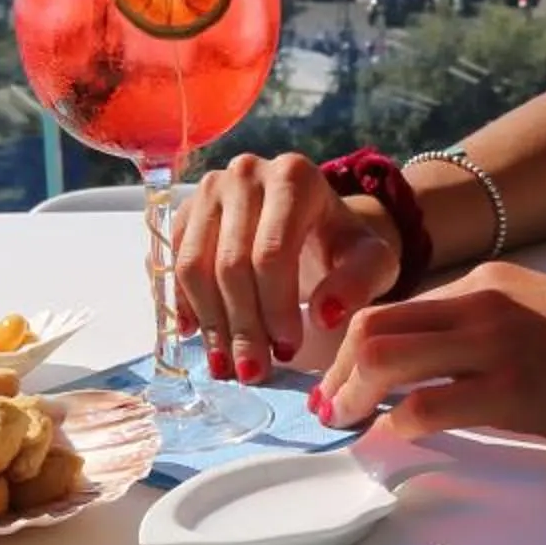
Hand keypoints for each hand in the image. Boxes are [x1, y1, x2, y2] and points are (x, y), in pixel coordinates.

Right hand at [172, 152, 399, 382]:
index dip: (275, 308)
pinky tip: (198, 334)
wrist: (315, 222)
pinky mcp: (187, 209)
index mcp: (293, 177)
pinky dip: (184, 303)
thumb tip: (323, 315)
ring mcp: (210, 188)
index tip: (288, 350)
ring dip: (210, 322)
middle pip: (231, 263)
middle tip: (253, 371)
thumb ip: (358, 284)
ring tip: (226, 364)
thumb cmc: (342, 245)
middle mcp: (245, 172)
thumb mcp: (371, 262)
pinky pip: (174, 263)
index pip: (272, 253)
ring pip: (194, 266)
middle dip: (242, 326)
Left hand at [311, 260, 545, 464]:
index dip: (356, 347)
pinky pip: (429, 406)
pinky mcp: (515, 391)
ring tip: (347, 424)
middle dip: (338, 369)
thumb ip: (491, 330)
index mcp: (491, 283)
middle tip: (329, 408)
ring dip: (354, 395)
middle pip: (374, 325)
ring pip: (387, 357)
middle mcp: (484, 302)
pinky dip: (399, 425)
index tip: (342, 379)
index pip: (396, 307)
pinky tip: (397, 440)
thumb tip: (441, 366)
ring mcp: (498, 345)